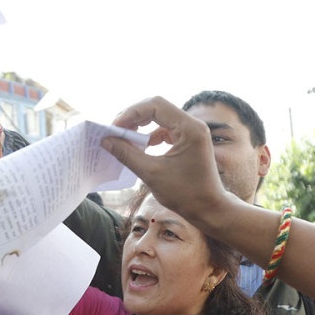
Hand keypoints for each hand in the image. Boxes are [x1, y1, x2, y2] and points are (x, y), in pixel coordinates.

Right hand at [103, 96, 232, 227]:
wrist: (208, 208)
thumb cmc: (185, 194)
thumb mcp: (151, 173)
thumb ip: (127, 154)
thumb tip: (106, 140)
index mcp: (189, 128)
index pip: (156, 106)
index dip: (132, 113)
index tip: (114, 127)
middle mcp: (193, 124)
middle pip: (157, 107)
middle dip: (134, 116)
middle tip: (115, 130)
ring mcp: (192, 131)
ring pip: (161, 117)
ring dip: (141, 124)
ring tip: (124, 136)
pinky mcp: (188, 140)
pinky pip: (165, 128)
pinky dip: (150, 134)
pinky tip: (140, 145)